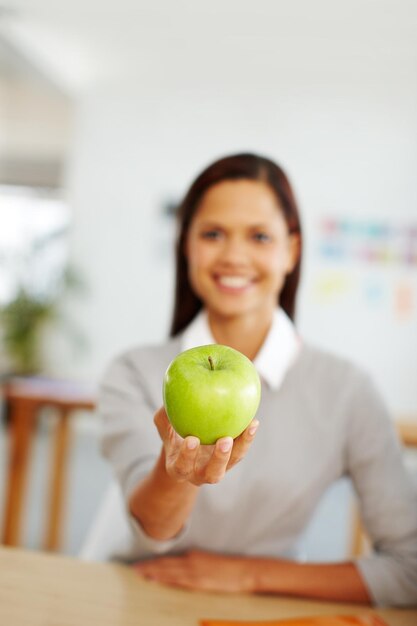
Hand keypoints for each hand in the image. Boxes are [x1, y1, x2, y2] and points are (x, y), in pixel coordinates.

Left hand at [135, 550, 254, 592]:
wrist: (243, 571)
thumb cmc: (227, 567)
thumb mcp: (208, 561)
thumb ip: (193, 562)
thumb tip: (179, 566)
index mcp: (192, 556)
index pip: (168, 560)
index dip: (153, 562)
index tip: (140, 564)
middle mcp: (190, 562)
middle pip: (165, 565)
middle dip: (149, 567)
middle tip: (133, 569)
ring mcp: (194, 572)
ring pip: (169, 572)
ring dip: (153, 572)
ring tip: (140, 573)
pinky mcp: (199, 582)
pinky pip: (178, 581)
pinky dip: (166, 580)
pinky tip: (157, 580)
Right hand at [154, 408, 258, 486]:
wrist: (188, 450)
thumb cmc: (174, 437)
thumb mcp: (166, 430)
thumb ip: (164, 419)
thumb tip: (168, 400)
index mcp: (180, 468)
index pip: (182, 466)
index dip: (187, 456)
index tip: (192, 440)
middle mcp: (200, 474)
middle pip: (212, 474)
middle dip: (219, 459)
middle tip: (224, 440)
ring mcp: (218, 468)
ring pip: (231, 463)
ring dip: (240, 447)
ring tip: (248, 427)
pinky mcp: (231, 460)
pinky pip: (241, 450)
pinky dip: (248, 437)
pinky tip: (253, 422)